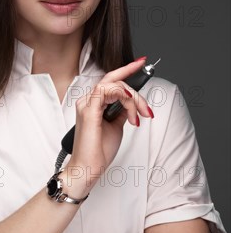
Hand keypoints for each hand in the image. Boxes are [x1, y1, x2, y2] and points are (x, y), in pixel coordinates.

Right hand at [65, 58, 152, 194]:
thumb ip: (121, 112)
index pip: (110, 81)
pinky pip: (108, 91)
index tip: (141, 63)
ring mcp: (86, 104)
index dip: (126, 70)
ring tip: (140, 115)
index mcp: (92, 104)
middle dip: (136, 92)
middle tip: (146, 109)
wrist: (88, 168)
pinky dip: (124, 98)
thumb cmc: (98, 152)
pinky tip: (131, 108)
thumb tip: (130, 104)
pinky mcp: (89, 110)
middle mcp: (87, 101)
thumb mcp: (116, 127)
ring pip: (115, 85)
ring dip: (133, 98)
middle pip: (115, 81)